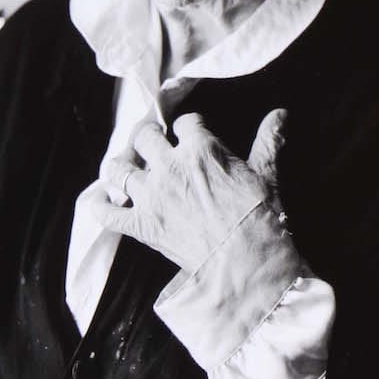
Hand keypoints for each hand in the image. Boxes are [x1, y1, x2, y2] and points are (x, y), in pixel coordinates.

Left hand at [97, 108, 286, 274]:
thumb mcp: (267, 174)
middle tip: (152, 143)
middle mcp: (170, 167)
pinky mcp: (141, 226)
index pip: (185, 123)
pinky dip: (98, 206)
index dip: (188, 126)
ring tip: (127, 167)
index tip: (190, 133)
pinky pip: (106, 213)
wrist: (246, 264)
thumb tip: (281, 114)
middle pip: (143, 137)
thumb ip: (269, 140)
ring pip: (118, 168)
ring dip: (120, 165)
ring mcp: (151, 197)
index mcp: (201, 149)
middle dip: (147, 136)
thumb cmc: (259, 218)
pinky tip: (98, 200)